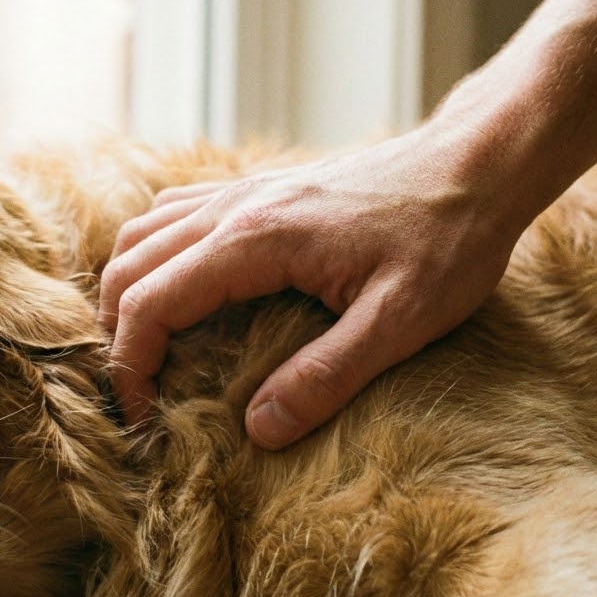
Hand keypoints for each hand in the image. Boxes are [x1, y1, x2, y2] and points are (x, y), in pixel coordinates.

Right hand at [99, 127, 526, 449]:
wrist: (478, 164)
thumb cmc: (449, 240)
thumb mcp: (401, 322)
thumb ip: (325, 377)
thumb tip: (257, 431)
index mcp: (256, 239)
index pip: (151, 301)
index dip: (131, 365)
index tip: (144, 416)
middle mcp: (235, 206)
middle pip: (130, 265)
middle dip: (118, 333)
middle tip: (139, 393)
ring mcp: (245, 188)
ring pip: (144, 232)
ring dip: (130, 290)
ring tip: (146, 348)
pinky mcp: (262, 185)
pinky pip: (177, 212)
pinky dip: (155, 254)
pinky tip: (180, 288)